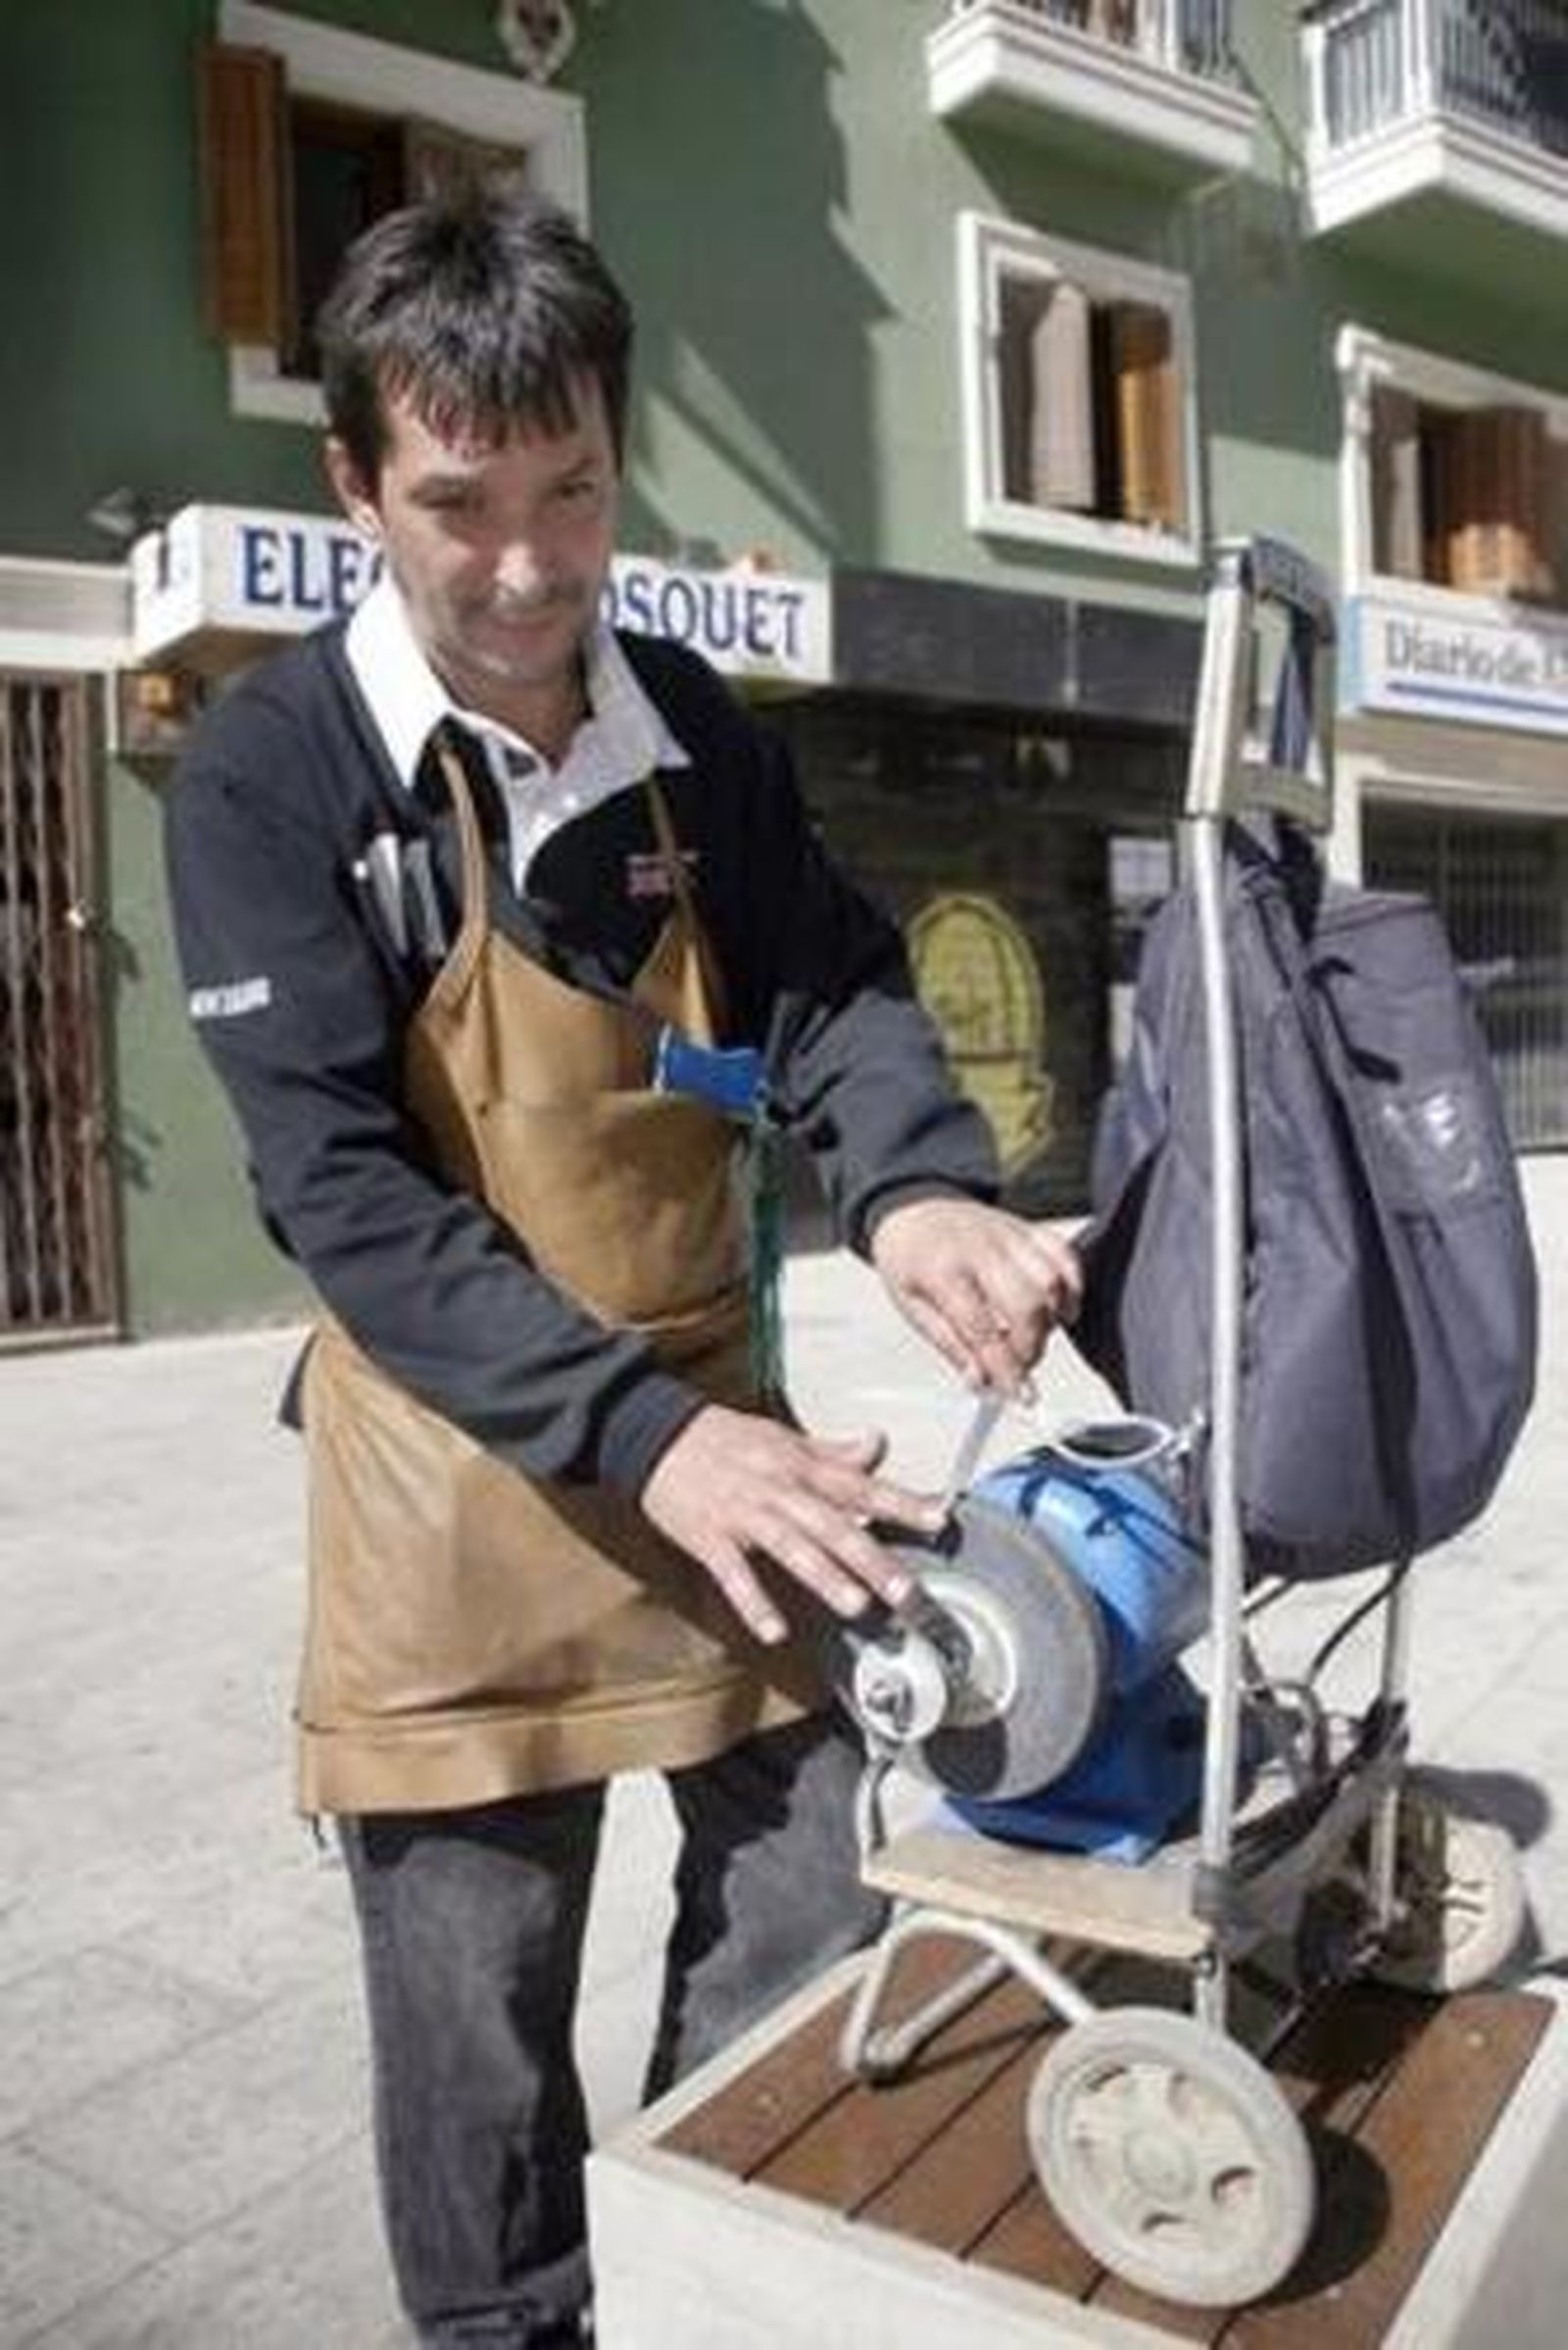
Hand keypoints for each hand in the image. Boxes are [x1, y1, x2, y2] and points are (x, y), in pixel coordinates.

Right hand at [640, 1405, 942, 1644]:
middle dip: (871, 1558)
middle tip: (906, 1590)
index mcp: (800, 1465)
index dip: (901, 1501)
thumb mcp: (782, 1438)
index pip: (860, 1484)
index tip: (939, 1518)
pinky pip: (733, 1573)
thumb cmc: (722, 1438)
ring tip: (855, 1605)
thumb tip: (877, 1444)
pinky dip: (753, 1601)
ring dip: (823, 1577)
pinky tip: (774, 1630)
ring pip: (790, 1547)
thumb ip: (832, 1452)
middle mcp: (778, 1488)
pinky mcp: (708, 1537)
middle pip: (832, 1525)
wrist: (653, 1433)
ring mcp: (742, 1514)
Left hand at [869, 1196, 1081, 1398]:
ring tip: (1032, 1332)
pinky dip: (1071, 1286)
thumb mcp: (912, 1308)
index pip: (983, 1330)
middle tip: (1020, 1364)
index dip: (1006, 1369)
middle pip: (1027, 1305)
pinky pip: (1065, 1255)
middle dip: (1031, 1347)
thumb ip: (951, 1346)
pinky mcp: (1028, 1229)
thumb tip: (981, 1381)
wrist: (913, 1210)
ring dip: (1051, 1319)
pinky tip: (1056, 1306)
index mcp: (942, 1272)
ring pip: (1051, 1281)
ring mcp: (1009, 1235)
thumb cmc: (909, 1259)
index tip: (1020, 1395)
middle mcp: (980, 1250)